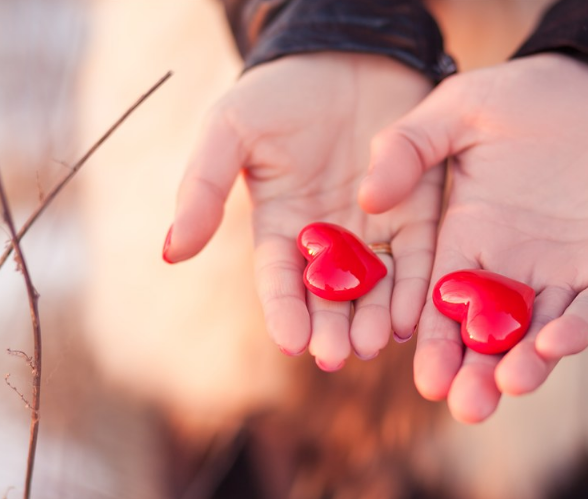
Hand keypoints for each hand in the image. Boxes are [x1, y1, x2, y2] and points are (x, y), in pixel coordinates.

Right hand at [165, 53, 442, 369]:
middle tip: (339, 355)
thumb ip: (203, 189)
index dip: (284, 310)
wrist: (343, 54)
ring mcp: (372, 228)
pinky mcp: (414, 211)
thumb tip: (171, 251)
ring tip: (375, 341)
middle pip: (328, 295)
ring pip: (374, 286)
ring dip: (374, 316)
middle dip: (332, 326)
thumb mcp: (229, 132)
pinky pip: (415, 255)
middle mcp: (326, 238)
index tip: (291, 341)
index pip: (279, 279)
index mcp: (280, 225)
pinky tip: (412, 312)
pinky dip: (414, 285)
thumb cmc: (278, 93)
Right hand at [360, 54, 587, 421]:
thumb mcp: (460, 110)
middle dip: (475, 370)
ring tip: (507, 388)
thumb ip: (409, 146)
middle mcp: (513, 267)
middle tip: (463, 405)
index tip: (418, 375)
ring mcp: (566, 272)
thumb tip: (366, 199)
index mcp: (469, 238)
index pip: (442, 301)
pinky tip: (554, 344)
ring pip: (540, 332)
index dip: (432, 339)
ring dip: (524, 364)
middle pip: (487, 332)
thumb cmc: (530, 96)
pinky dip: (578, 327)